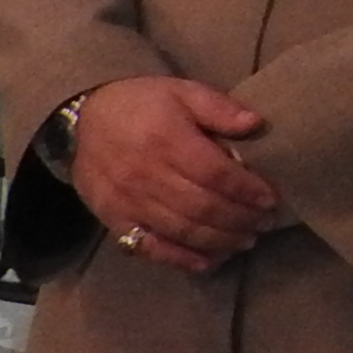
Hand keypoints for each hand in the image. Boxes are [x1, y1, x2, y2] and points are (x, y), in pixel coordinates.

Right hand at [66, 75, 277, 272]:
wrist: (81, 122)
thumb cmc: (141, 104)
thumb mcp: (181, 91)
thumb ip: (218, 108)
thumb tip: (256, 124)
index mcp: (166, 140)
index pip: (215, 173)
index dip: (246, 189)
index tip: (271, 198)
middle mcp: (147, 175)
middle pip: (202, 206)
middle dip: (240, 219)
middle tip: (265, 223)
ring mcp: (129, 201)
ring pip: (182, 231)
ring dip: (220, 241)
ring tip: (247, 240)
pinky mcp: (115, 220)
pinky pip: (151, 247)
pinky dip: (182, 259)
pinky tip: (209, 261)